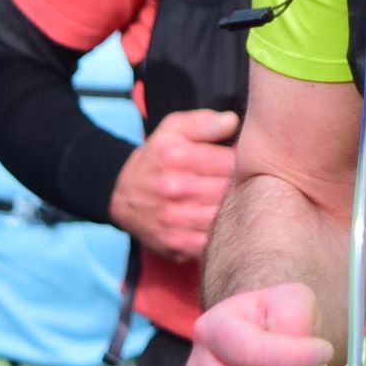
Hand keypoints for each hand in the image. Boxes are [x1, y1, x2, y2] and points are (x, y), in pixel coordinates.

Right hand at [108, 107, 238, 259]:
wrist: (120, 193)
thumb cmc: (156, 158)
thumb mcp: (173, 129)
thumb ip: (204, 122)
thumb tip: (232, 122)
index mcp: (177, 158)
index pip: (230, 161)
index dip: (244, 162)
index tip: (245, 163)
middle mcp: (174, 189)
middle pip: (229, 191)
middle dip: (242, 187)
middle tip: (245, 183)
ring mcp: (175, 219)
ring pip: (223, 217)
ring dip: (233, 210)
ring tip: (235, 201)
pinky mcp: (176, 243)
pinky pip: (211, 241)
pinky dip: (220, 233)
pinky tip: (221, 222)